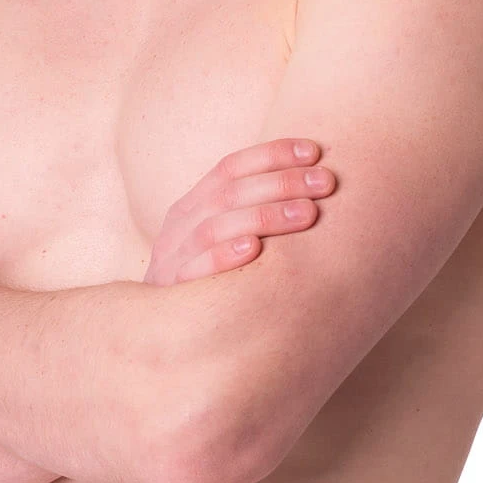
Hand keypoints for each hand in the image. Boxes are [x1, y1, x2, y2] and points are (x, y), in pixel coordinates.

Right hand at [143, 139, 335, 286]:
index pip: (230, 167)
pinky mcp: (173, 292)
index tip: (314, 151)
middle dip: (281, 182)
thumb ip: (251, 216)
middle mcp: (180, 226)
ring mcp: (173, 258)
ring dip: (265, 216)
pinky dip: (224, 256)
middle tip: (326, 182)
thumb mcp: (219, 241)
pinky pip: (196, 270)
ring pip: (216, 226)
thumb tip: (314, 191)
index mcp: (192, 206)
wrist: (157, 331)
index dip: (272, 154)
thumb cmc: (207, 281)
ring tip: (308, 213)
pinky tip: (255, 248)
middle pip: (230, 192)